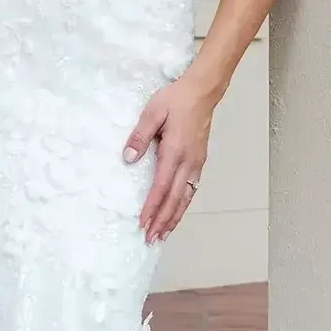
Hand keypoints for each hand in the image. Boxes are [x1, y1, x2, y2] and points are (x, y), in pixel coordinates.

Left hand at [122, 74, 214, 243]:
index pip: (161, 186)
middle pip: (175, 199)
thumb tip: (128, 159)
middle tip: (151, 239)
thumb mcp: (152, 112)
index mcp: (175, 151)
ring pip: (186, 197)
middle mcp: (188, 162)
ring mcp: (197, 163)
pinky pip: (191, 190)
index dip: (152, 207)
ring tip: (163, 234)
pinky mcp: (200, 161)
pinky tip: (177, 214)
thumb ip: (140, 136)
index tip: (143, 223)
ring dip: (174, 218)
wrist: (202, 91)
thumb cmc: (175, 99)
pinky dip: (183, 206)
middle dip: (162, 220)